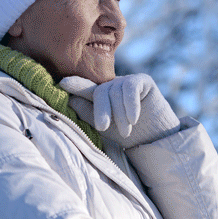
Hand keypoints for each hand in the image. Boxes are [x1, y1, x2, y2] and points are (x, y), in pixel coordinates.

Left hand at [60, 74, 179, 148]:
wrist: (156, 138)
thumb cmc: (128, 134)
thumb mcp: (105, 126)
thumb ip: (88, 112)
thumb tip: (69, 99)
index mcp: (99, 96)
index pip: (84, 88)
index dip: (75, 85)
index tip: (61, 83)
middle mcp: (111, 86)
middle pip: (100, 92)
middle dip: (101, 110)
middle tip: (103, 127)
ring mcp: (126, 81)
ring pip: (116, 92)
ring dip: (120, 114)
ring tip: (127, 131)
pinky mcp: (142, 80)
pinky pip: (131, 88)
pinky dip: (131, 104)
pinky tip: (134, 118)